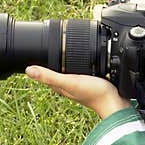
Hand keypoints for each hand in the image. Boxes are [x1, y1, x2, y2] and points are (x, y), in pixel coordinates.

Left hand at [28, 0, 130, 118]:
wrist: (116, 102)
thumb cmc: (94, 94)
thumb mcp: (70, 82)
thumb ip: (50, 76)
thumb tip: (29, 70)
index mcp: (60, 85)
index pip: (44, 71)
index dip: (38, 61)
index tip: (33, 48)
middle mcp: (68, 84)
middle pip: (55, 68)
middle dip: (51, 56)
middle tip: (47, 41)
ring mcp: (80, 82)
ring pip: (69, 67)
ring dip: (66, 58)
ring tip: (63, 45)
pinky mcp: (91, 80)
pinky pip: (81, 68)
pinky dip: (80, 60)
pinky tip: (83, 55)